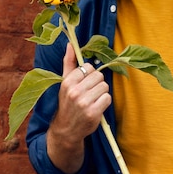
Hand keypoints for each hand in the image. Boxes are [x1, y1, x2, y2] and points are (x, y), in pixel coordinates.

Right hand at [46, 43, 111, 173]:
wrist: (66, 130)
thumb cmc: (67, 103)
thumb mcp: (65, 82)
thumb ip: (69, 62)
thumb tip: (71, 44)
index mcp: (67, 82)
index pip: (88, 67)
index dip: (90, 75)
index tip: (84, 84)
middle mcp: (75, 91)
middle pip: (99, 76)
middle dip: (97, 84)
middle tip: (90, 93)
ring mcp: (84, 103)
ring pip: (105, 87)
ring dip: (102, 93)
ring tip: (93, 100)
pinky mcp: (93, 113)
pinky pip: (107, 98)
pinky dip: (104, 102)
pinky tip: (96, 107)